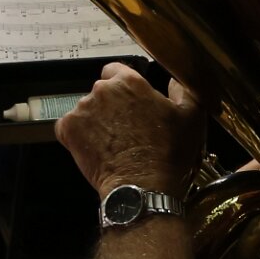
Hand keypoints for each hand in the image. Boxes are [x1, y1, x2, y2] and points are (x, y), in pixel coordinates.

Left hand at [54, 64, 205, 193]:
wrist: (143, 189)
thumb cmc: (168, 155)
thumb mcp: (191, 117)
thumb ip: (183, 89)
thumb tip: (173, 82)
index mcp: (129, 82)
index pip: (116, 70)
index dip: (124, 86)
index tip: (132, 101)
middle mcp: (102, 91)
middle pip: (102, 91)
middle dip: (112, 105)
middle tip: (128, 128)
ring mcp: (81, 111)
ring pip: (86, 110)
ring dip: (97, 121)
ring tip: (114, 143)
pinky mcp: (68, 131)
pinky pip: (69, 127)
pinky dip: (79, 136)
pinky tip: (98, 149)